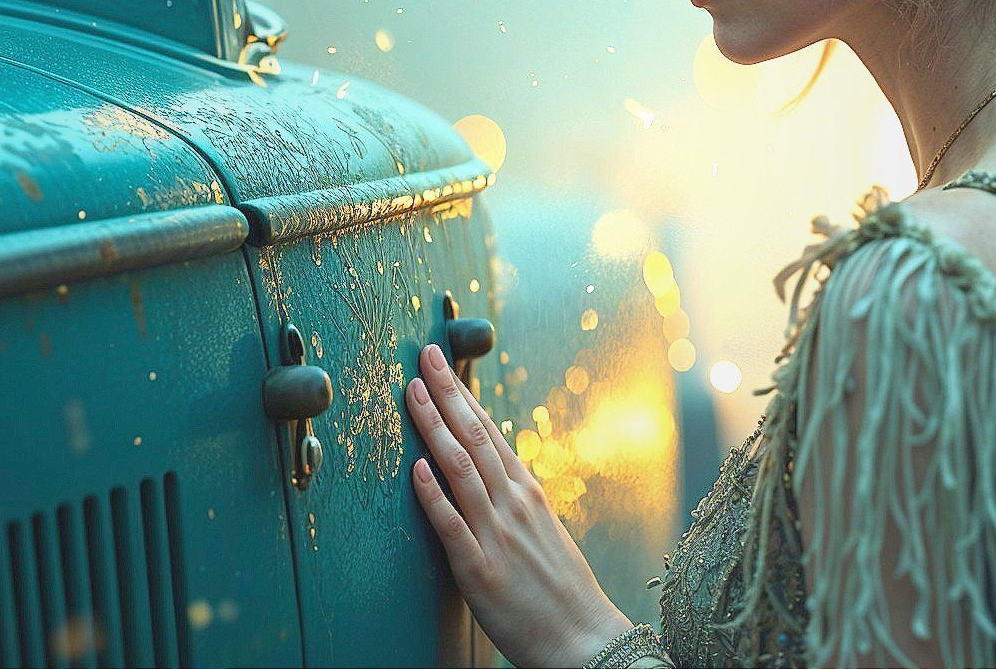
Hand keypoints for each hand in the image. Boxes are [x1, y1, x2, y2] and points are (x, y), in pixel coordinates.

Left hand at [404, 342, 631, 667]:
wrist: (584, 641)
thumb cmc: (562, 591)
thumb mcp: (544, 532)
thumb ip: (517, 502)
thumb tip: (494, 474)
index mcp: (527, 493)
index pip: (489, 432)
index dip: (463, 395)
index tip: (442, 366)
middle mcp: (513, 504)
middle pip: (473, 437)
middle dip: (446, 393)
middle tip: (423, 356)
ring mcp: (497, 534)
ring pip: (460, 469)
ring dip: (434, 427)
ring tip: (411, 393)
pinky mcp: (479, 569)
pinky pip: (452, 525)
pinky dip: (433, 495)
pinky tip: (416, 468)